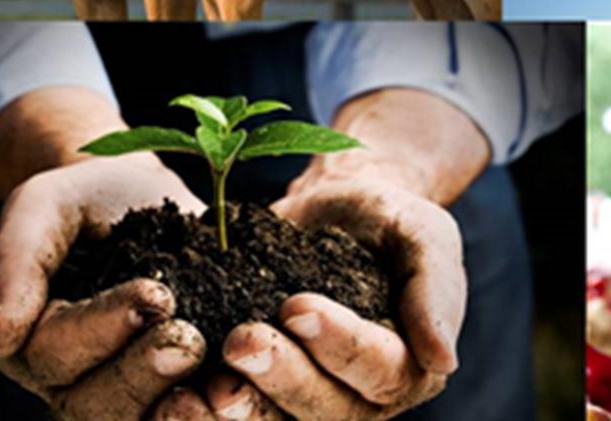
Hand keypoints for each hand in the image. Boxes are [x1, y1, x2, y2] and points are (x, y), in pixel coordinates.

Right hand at [0, 152, 212, 418]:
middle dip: (143, 374)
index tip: (153, 292)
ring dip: (179, 405)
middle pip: (95, 405)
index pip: (55, 354)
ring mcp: (124, 394)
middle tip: (188, 337)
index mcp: (28, 341)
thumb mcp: (40, 208)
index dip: (102, 330)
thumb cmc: (83, 199)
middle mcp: (71, 381)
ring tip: (218, 365)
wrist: (139, 194)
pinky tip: (243, 386)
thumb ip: (13, 265)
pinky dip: (216, 407)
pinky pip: (189, 415)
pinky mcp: (175, 394)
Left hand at [204, 180, 462, 419]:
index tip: (296, 304)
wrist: (333, 210)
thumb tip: (443, 359)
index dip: (338, 343)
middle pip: (322, 408)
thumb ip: (435, 293)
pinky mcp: (254, 389)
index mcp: (407, 369)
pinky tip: (167, 397)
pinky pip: (227, 410)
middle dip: (280, 376)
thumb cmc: (388, 221)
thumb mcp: (424, 237)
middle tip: (241, 340)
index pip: (378, 370)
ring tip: (193, 391)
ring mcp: (303, 400)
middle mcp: (356, 399)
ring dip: (234, 410)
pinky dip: (196, 408)